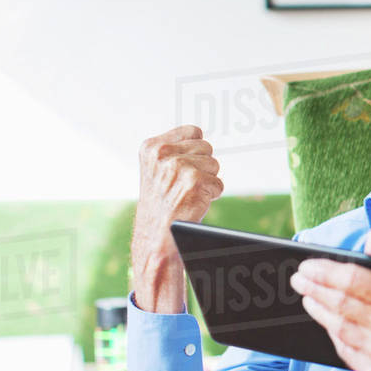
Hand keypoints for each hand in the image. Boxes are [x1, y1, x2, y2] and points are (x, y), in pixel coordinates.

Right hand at [132, 125, 222, 312]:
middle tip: (183, 187)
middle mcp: (162, 154)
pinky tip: (193, 204)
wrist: (155, 240)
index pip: (194, 131)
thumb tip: (201, 134)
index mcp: (151, 146)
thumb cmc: (160, 207)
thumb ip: (174, 150)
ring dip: (206, 182)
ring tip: (186, 196)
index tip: (183, 168)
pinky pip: (219, 184)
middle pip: (207, 148)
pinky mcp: (194, 182)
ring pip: (214, 165)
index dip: (195, 152)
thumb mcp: (157, 170)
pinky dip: (212, 195)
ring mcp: (178, 167)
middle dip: (202, 167)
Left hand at [291, 226, 370, 370]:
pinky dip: (334, 335)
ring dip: (318, 311)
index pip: (351, 279)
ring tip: (308, 299)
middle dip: (313, 289)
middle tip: (297, 279)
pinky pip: (345, 351)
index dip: (324, 271)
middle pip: (339, 302)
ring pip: (337, 327)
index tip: (307, 265)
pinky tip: (328, 323)